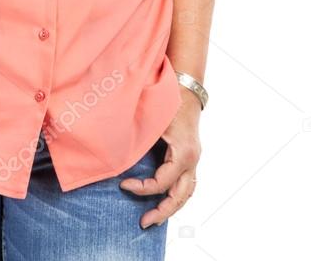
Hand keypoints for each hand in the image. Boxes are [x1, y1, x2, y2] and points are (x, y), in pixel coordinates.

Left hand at [119, 87, 201, 228]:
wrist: (186, 88)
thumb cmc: (168, 101)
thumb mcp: (153, 120)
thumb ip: (138, 139)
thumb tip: (116, 154)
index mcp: (182, 153)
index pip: (162, 183)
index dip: (141, 188)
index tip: (123, 184)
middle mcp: (192, 160)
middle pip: (180, 196)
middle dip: (162, 211)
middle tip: (143, 222)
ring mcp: (194, 159)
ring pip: (187, 193)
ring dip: (172, 208)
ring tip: (154, 218)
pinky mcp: (191, 157)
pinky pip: (188, 184)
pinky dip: (178, 196)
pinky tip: (166, 202)